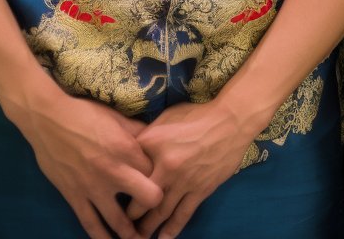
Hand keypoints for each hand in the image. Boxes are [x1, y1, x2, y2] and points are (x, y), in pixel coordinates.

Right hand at [5, 88, 163, 238]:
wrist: (49, 119)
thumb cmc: (86, 114)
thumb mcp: (117, 117)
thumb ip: (138, 130)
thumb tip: (155, 138)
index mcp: (128, 149)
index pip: (157, 171)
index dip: (163, 177)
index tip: (165, 184)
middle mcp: (115, 171)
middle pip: (148, 198)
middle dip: (155, 206)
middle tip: (157, 213)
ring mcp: (94, 188)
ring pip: (119, 221)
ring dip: (131, 233)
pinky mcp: (75, 197)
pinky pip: (90, 224)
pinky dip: (101, 237)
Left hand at [126, 98, 258, 237]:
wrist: (231, 121)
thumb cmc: (197, 116)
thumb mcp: (167, 118)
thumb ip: (149, 135)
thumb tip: (133, 150)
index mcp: (152, 144)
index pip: (128, 169)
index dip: (119, 182)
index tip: (113, 193)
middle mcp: (164, 166)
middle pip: (139, 197)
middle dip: (129, 214)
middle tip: (122, 223)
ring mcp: (183, 181)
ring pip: (159, 212)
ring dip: (146, 227)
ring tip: (137, 237)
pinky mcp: (200, 190)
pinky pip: (182, 215)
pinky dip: (171, 230)